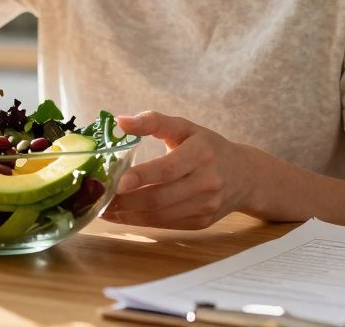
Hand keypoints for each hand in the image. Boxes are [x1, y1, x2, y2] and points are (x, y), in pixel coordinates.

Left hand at [102, 111, 251, 229]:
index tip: (116, 182)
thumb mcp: (185, 127)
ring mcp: (206, 206)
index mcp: (201, 153)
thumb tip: (120, 121)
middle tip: (100, 198)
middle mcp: (206, 182)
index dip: (141, 177)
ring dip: (129, 215)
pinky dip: (141, 222)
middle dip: (126, 201)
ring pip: (161, 215)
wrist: (245, 175)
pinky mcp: (202, 222)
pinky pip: (166, 224)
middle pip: (160, 197)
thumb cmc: (208, 147)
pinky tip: (123, 216)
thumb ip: (153, 122)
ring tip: (104, 208)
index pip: (168, 169)